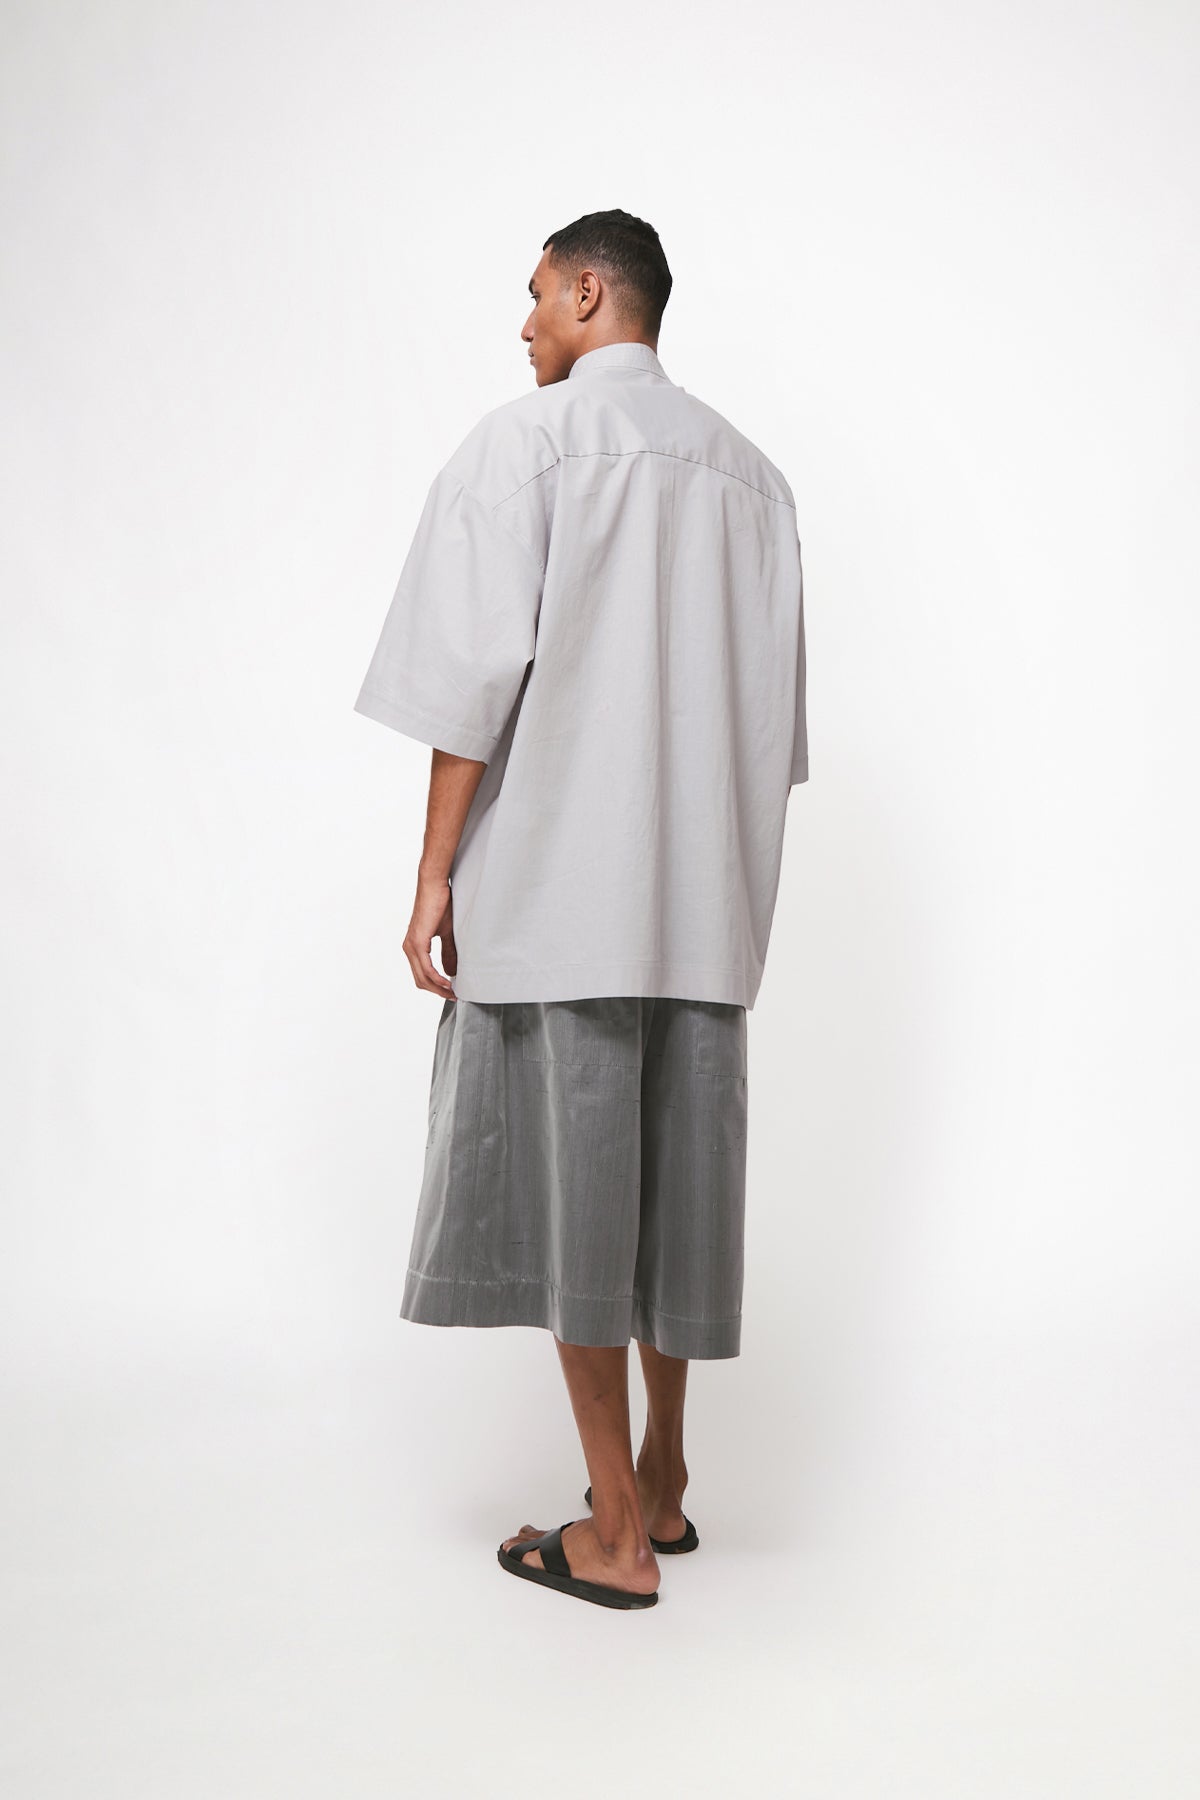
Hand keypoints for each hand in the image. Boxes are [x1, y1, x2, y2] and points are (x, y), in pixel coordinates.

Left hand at [403, 872, 457, 998]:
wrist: (434, 887)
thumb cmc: (440, 904)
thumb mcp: (447, 933)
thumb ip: (448, 952)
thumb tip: (450, 972)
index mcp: (414, 947)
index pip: (422, 975)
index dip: (436, 986)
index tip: (451, 991)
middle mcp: (409, 948)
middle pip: (421, 980)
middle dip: (438, 991)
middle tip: (454, 995)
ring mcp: (411, 946)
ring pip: (423, 977)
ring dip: (438, 987)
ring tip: (453, 992)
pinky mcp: (417, 942)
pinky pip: (426, 968)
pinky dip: (437, 978)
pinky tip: (448, 982)